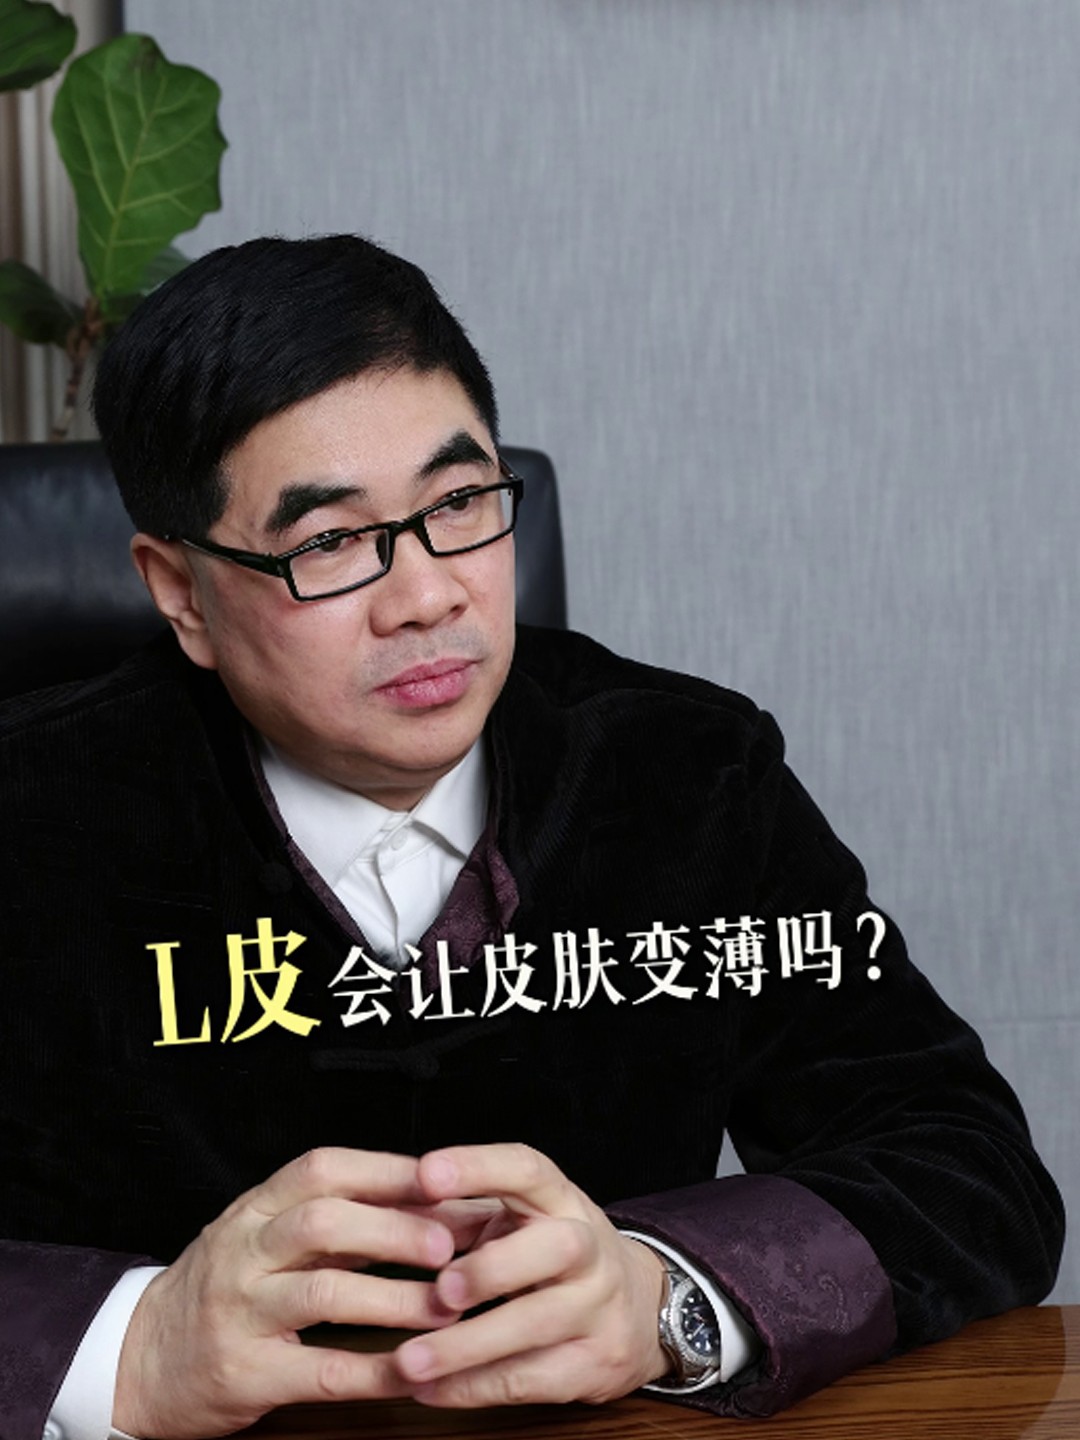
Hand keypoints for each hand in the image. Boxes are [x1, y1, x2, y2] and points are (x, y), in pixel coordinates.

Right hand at [113, 1147, 460, 1437]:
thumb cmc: (226, 1288)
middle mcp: (244, 1250)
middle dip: (395, 1228)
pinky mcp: (243, 1371)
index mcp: (256, 1208)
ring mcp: (239, 1310)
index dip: (386, 1170)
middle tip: (451, 1244)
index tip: (445, 1178)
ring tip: (446, 1307)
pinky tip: (412, 1372)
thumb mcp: (269, 1236)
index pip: (323, 1169)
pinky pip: (316, 1372)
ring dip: (394, 1298)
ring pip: (323, 1292)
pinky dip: (370, 1372)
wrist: (140, 1358)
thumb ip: (342, 1221)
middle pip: (324, 1221)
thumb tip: (434, 1204)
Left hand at [394, 1143, 668, 1406]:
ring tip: (409, 1361)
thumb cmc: (553, 1255)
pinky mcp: (595, 1364)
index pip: (528, 1170)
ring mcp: (599, 1307)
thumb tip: (385, 1208)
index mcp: (562, 1199)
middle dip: (494, 1268)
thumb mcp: (519, 1221)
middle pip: (554, 1247)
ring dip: (467, 1346)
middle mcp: (588, 1247)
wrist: (640, 1308)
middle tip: (439, 1290)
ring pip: (538, 1324)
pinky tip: (430, 1390)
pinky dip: (474, 1388)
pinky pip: (531, 1380)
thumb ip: (460, 1216)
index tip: (426, 1174)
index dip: (479, 1168)